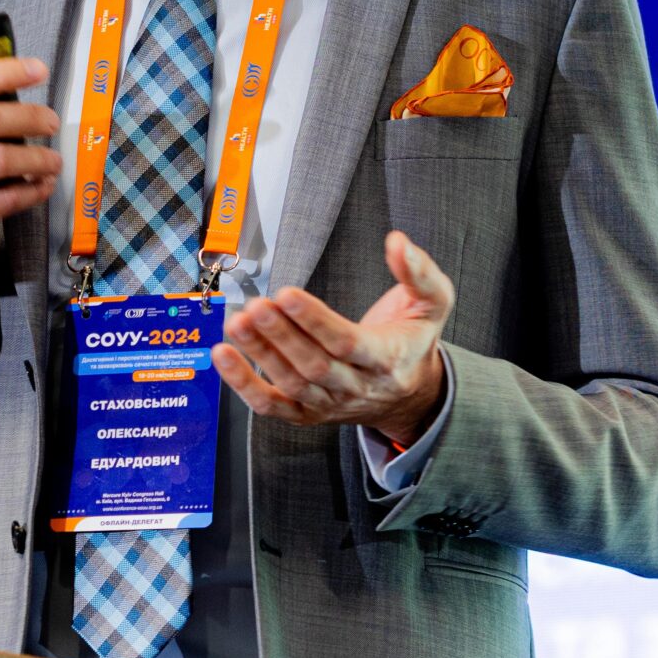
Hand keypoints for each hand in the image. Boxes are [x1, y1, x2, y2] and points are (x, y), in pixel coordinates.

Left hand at [212, 231, 452, 445]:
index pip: (347, 343)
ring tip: (237, 323)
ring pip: (291, 385)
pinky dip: (244, 386)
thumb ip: (419, 271)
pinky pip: (272, 407)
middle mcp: (357, 387)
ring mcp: (330, 404)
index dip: (315, 321)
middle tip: (256, 305)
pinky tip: (224, 357)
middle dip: (281, 336)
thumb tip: (397, 242)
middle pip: (315, 366)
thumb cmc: (413, 340)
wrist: (410, 394)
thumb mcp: (433, 303)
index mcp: (387, 359)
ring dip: (259, 354)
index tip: (287, 295)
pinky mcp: (308, 414)